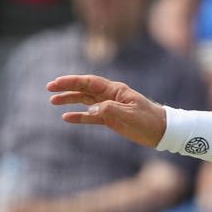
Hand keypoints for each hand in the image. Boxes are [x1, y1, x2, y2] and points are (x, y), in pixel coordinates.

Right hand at [47, 75, 166, 148]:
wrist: (162, 131)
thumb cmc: (148, 120)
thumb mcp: (130, 115)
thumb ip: (110, 110)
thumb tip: (91, 109)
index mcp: (116, 90)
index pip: (90, 82)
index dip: (73, 81)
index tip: (57, 82)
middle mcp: (111, 96)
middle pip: (85, 89)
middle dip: (67, 88)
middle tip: (49, 88)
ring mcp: (111, 107)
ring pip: (86, 101)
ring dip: (70, 100)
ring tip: (53, 101)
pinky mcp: (111, 119)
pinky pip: (91, 116)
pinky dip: (79, 116)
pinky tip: (66, 117)